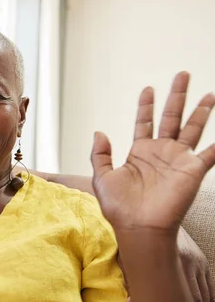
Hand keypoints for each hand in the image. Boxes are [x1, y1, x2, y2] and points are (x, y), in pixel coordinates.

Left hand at [91, 72, 214, 233]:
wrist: (137, 227)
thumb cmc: (119, 207)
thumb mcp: (102, 177)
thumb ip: (100, 154)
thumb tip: (99, 131)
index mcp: (139, 152)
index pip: (144, 122)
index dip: (146, 105)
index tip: (148, 88)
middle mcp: (161, 152)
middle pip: (171, 117)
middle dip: (177, 96)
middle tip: (182, 74)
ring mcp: (178, 160)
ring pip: (192, 128)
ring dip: (201, 111)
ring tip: (209, 94)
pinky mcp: (193, 171)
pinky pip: (211, 153)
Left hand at [118, 227, 214, 301]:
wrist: (154, 214)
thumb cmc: (138, 235)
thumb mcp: (131, 256)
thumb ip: (132, 281)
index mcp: (174, 258)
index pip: (180, 295)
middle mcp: (191, 260)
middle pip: (197, 299)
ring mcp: (199, 262)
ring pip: (206, 297)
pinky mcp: (203, 262)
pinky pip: (210, 289)